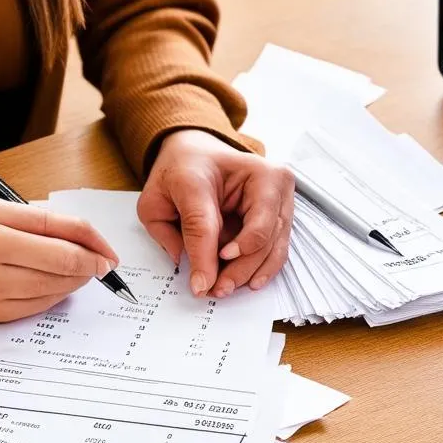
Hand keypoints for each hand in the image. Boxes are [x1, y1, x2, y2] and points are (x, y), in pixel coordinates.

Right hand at [0, 194, 119, 320]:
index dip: (92, 241)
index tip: (107, 251)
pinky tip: (54, 287)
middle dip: (90, 265)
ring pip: (54, 288)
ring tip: (77, 273)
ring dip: (74, 282)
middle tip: (100, 266)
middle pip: (62, 262)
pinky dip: (53, 297)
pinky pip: (36, 308)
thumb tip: (78, 234)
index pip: (59, 230)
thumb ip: (30, 216)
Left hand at [138, 129, 293, 297]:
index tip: (200, 284)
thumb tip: (192, 269)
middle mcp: (269, 178)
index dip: (207, 256)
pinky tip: (247, 280)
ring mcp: (282, 196)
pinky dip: (262, 268)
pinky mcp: (283, 214)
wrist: (199, 154)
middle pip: (259, 236)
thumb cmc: (184, 171)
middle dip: (237, 269)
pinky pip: (277, 248)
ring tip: (225, 287)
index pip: (215, 221)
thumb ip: (167, 232)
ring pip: (272, 247)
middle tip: (215, 288)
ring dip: (249, 273)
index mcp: (233, 166)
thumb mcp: (158, 198)